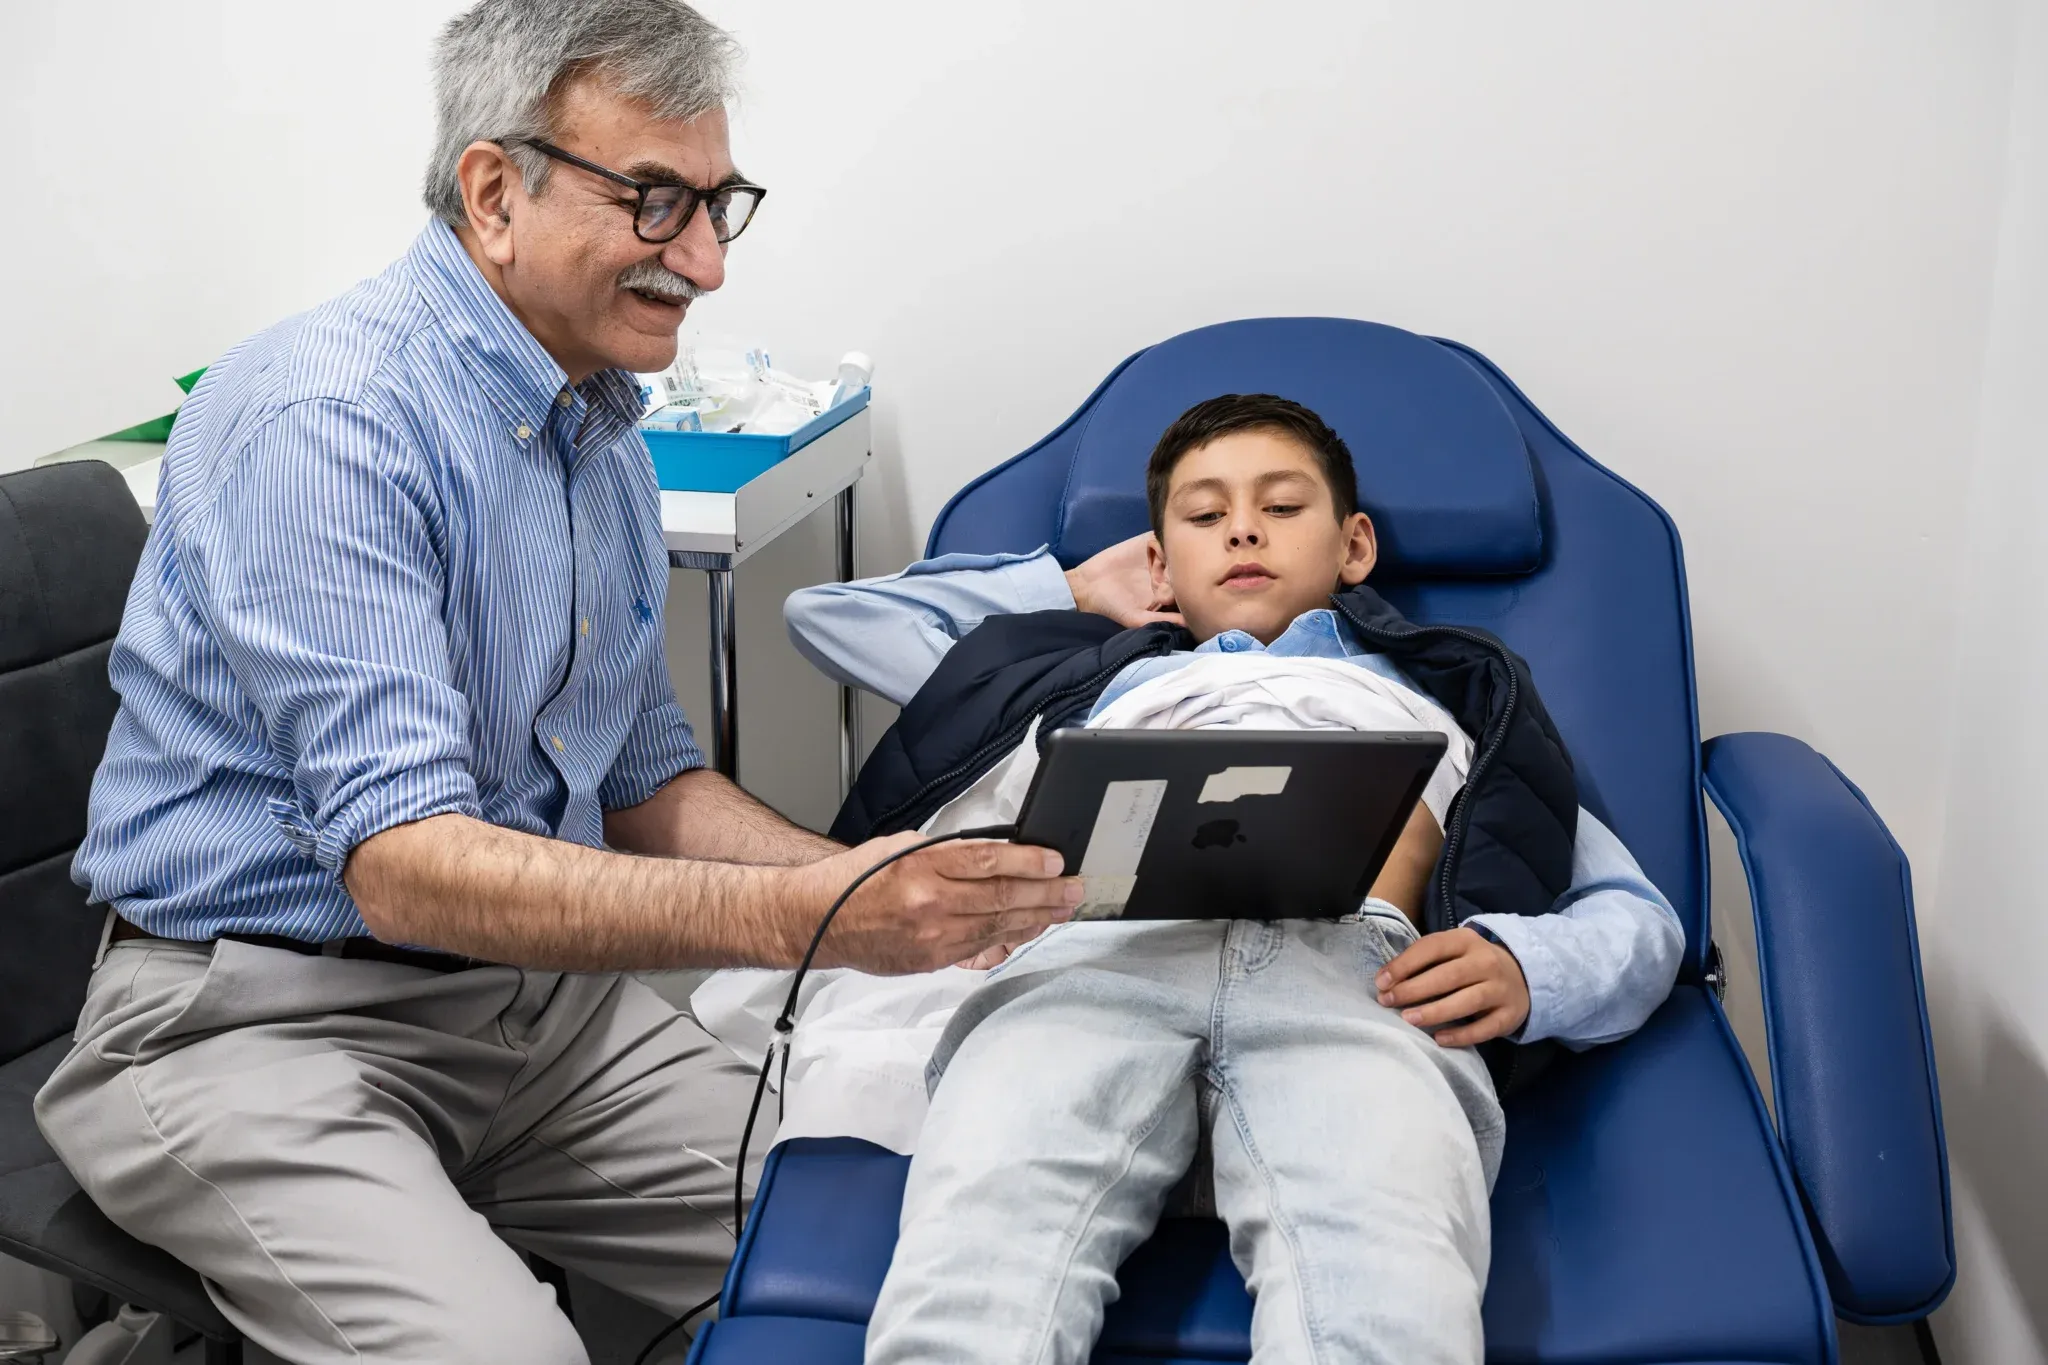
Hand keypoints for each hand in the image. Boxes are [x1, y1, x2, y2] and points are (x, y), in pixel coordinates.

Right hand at [788, 834, 1081, 974]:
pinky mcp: (932, 960)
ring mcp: (933, 936)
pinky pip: (982, 948)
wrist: (818, 921)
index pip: (989, 861)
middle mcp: (930, 901)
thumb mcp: (902, 846)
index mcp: (921, 864)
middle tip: (1075, 888)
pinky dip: (1011, 937)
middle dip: (1047, 893)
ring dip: (1038, 917)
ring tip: (1064, 908)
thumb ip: (948, 852)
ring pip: (999, 925)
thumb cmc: (858, 877)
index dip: (1029, 862)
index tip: (1056, 860)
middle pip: (1003, 896)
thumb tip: (998, 855)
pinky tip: (1031, 929)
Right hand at [1065, 533, 1183, 628]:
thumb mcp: (1137, 619)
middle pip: (1184, 566)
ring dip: (1168, 552)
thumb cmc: (1112, 607)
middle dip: (1177, 568)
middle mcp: (1165, 575)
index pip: (1187, 586)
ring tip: (1154, 559)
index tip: (1168, 588)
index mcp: (1167, 593)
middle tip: (1161, 572)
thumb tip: (1189, 624)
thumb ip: (1162, 620)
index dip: (1183, 586)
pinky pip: (1160, 536)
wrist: (1087, 586)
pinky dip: (1158, 539)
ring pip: (1175, 549)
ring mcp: (1156, 558)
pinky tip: (1149, 547)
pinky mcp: (1144, 543)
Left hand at [1375, 927, 1529, 1047]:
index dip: (1404, 964)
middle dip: (1413, 989)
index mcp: (1466, 941)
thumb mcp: (1452, 952)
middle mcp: (1486, 961)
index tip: (1381, 981)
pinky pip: (1485, 1028)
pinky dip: (1461, 1035)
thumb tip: (1385, 980)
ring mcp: (1501, 988)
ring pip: (1467, 1001)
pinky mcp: (1509, 1014)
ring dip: (1435, 1011)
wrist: (1521, 977)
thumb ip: (1424, 961)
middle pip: (1448, 976)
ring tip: (1408, 1019)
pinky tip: (1439, 1038)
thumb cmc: (1471, 965)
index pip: (1432, 947)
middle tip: (1388, 1001)